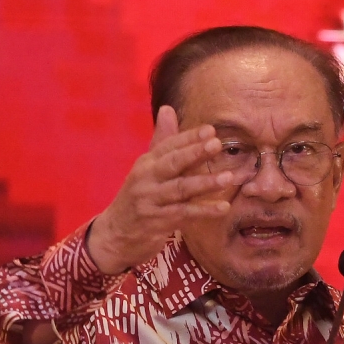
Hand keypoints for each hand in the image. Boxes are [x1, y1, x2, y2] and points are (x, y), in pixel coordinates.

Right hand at [87, 106, 231, 273]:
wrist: (115, 235)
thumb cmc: (138, 198)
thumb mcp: (147, 169)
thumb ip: (161, 141)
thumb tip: (168, 109)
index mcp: (146, 164)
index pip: (168, 146)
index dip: (189, 138)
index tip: (211, 130)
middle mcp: (146, 179)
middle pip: (173, 163)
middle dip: (195, 152)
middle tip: (217, 144)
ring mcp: (150, 201)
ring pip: (180, 189)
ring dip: (205, 183)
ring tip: (229, 177)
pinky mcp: (156, 222)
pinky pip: (184, 215)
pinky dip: (204, 211)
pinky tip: (223, 207)